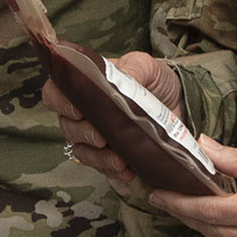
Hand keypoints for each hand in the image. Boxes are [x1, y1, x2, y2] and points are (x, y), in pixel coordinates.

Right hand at [43, 51, 178, 185]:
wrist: (180, 105)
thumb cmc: (156, 82)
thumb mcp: (148, 66)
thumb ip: (133, 68)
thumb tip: (118, 82)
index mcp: (86, 86)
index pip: (56, 93)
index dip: (61, 103)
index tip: (79, 110)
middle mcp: (84, 112)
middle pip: (66, 126)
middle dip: (83, 133)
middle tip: (102, 137)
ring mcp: (95, 136)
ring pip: (81, 150)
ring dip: (98, 156)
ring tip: (118, 158)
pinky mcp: (109, 156)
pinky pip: (100, 167)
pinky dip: (111, 169)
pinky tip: (127, 169)